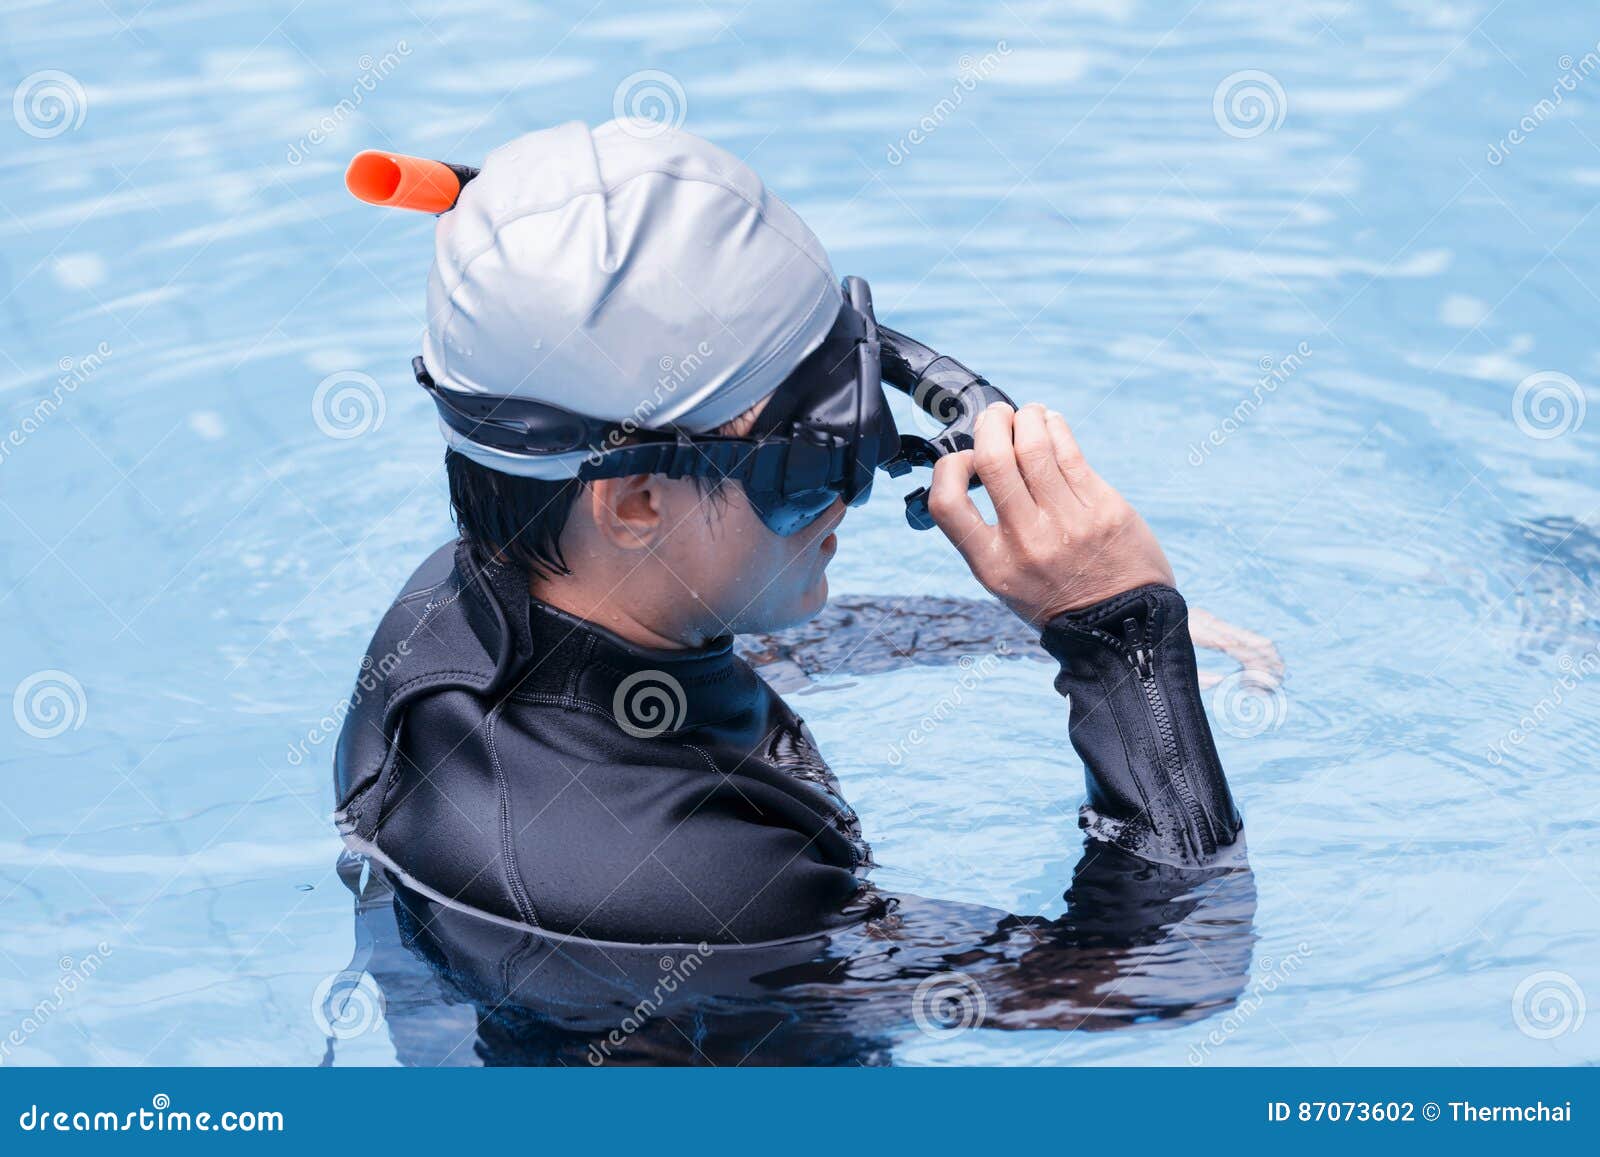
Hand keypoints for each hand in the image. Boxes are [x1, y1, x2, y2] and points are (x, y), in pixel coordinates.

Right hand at [927, 402, 1175, 625]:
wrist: (1123, 624)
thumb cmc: (1058, 597)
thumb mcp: (1006, 581)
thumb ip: (986, 532)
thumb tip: (978, 462)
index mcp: (993, 565)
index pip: (947, 502)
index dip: (949, 467)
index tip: (964, 459)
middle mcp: (1026, 542)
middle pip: (994, 460)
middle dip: (992, 424)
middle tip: (997, 416)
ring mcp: (1067, 523)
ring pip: (1035, 447)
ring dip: (1027, 417)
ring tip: (1028, 415)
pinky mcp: (1103, 508)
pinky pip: (1070, 453)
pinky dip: (1056, 428)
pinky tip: (1053, 424)